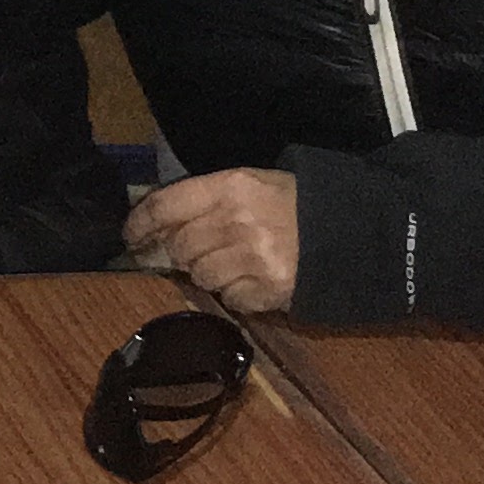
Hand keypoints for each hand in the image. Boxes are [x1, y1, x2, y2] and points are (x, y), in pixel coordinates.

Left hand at [123, 168, 298, 314]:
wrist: (353, 230)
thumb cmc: (296, 203)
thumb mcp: (253, 184)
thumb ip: (207, 199)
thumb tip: (159, 223)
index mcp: (232, 186)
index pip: (166, 205)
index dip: (141, 222)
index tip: (130, 235)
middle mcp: (237, 221)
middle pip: (181, 246)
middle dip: (181, 252)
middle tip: (194, 251)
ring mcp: (253, 258)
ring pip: (202, 276)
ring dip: (210, 273)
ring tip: (234, 261)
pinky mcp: (269, 289)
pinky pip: (230, 299)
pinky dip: (236, 293)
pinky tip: (255, 278)